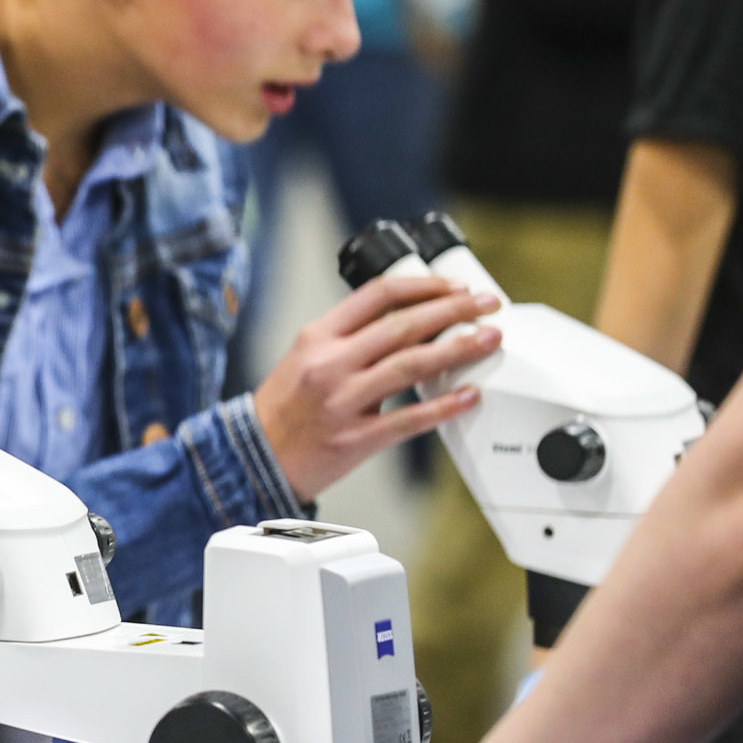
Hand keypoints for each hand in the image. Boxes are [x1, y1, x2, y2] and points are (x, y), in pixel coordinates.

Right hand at [254, 275, 500, 500]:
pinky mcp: (354, 439)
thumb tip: (414, 323)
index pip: (378, 295)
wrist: (254, 457)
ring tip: (488, 339)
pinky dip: (443, 406)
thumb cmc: (285, 407)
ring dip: (457, 350)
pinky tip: (469, 396)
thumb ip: (351, 338)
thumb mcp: (306, 357)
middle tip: (486, 305)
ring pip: (410, 365)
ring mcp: (342, 402)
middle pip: (402, 325)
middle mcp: (329, 364)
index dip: (424, 286)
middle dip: (453, 310)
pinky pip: (408, 419)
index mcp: (317, 337)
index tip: (455, 286)